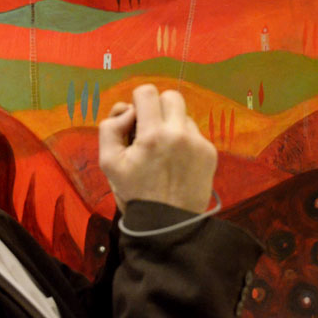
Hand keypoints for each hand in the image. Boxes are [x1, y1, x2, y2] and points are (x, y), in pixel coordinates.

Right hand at [99, 84, 217, 213]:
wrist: (167, 225)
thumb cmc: (135, 193)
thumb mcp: (108, 162)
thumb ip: (111, 127)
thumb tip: (128, 110)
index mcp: (152, 135)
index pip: (147, 91)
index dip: (138, 101)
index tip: (136, 118)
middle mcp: (178, 134)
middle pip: (171, 96)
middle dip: (157, 108)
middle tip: (149, 129)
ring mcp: (198, 142)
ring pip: (184, 116)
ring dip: (172, 125)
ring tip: (163, 151)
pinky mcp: (210, 153)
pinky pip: (195, 133)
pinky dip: (184, 141)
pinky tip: (176, 161)